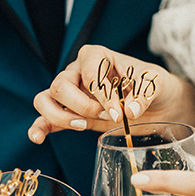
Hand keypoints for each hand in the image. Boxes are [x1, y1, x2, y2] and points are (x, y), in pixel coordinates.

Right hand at [28, 44, 179, 143]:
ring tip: (82, 125)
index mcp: (98, 56)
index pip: (89, 72)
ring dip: (60, 116)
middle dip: (82, 106)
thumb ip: (143, 95)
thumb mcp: (155, 84)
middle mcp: (78, 71)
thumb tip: (129, 110)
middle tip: (106, 116)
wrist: (157, 103)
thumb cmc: (153, 85)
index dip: (101, 94)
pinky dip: (40, 128)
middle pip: (60, 85)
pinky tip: (37, 138)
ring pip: (45, 99)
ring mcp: (71, 92)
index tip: (119, 111)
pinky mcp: (70, 113)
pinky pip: (46, 118)